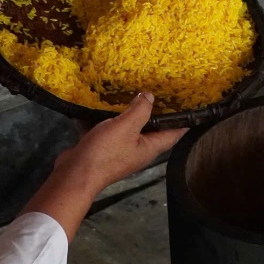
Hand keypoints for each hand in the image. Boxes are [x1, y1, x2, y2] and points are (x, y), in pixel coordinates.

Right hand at [54, 93, 185, 193]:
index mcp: (149, 147)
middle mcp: (137, 150)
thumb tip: (150, 97)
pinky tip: (100, 102)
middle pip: (151, 129)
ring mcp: (118, 150)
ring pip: (126, 128)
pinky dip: (104, 117)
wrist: (74, 174)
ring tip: (128, 90)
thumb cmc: (105, 152)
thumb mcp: (126, 126)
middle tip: (156, 88)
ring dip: (126, 112)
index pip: (174, 133)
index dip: (183, 120)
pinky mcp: (101, 148)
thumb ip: (140, 110)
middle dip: (153, 111)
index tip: (190, 104)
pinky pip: (106, 129)